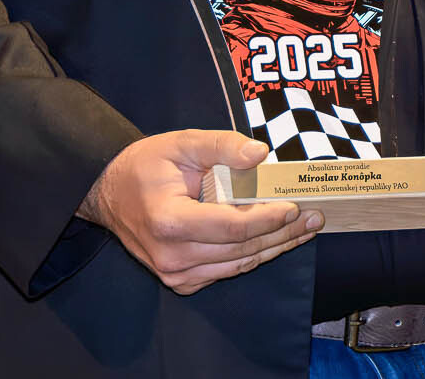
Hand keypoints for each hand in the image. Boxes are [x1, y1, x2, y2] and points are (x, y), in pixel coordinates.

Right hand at [77, 129, 322, 293]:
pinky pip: (226, 271)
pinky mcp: (181, 281)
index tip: (295, 207)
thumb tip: (261, 154)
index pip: (233, 228)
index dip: (268, 219)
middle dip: (282, 234)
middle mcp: (173, 257)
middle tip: (315, 218)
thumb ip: (222, 145)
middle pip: (242, 250)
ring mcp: (176, 274)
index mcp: (170, 222)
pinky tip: (275, 241)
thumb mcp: (181, 143)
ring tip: (304, 230)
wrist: (109, 194)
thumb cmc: (145, 165)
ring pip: (238, 265)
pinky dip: (252, 255)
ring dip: (274, 247)